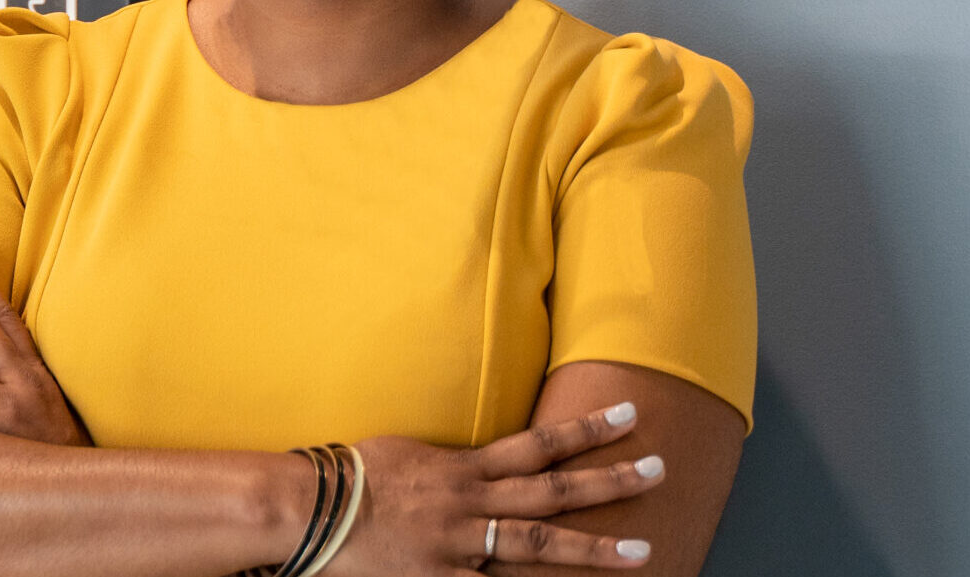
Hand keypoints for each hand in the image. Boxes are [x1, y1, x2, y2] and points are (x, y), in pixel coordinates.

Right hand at [324, 403, 665, 574]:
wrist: (309, 508)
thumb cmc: (349, 478)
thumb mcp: (405, 453)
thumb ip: (447, 463)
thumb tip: (475, 464)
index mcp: (462, 468)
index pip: (536, 445)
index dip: (585, 432)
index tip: (627, 418)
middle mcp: (470, 501)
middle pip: (553, 491)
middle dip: (610, 482)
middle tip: (660, 469)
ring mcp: (460, 544)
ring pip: (538, 543)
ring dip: (594, 547)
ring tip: (643, 551)